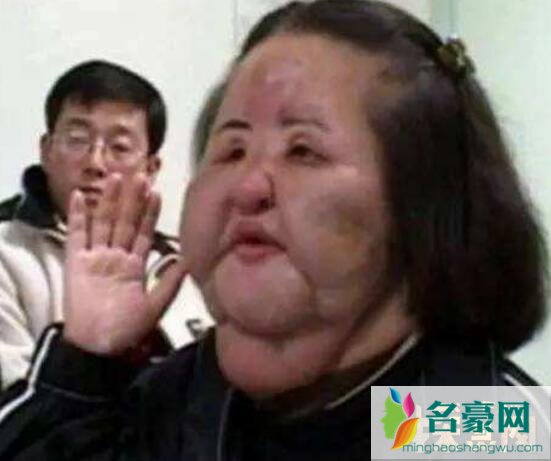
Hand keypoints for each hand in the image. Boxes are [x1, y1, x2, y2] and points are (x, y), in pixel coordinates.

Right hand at [63, 174, 186, 355]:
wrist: (98, 346)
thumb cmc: (126, 330)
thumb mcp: (155, 306)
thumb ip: (170, 282)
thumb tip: (188, 260)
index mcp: (134, 265)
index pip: (143, 232)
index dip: (149, 212)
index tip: (156, 191)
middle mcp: (116, 257)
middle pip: (124, 221)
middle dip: (132, 199)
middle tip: (139, 174)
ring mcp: (95, 257)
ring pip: (103, 222)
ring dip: (108, 200)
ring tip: (116, 177)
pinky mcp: (75, 262)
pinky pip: (75, 235)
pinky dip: (76, 215)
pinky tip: (78, 195)